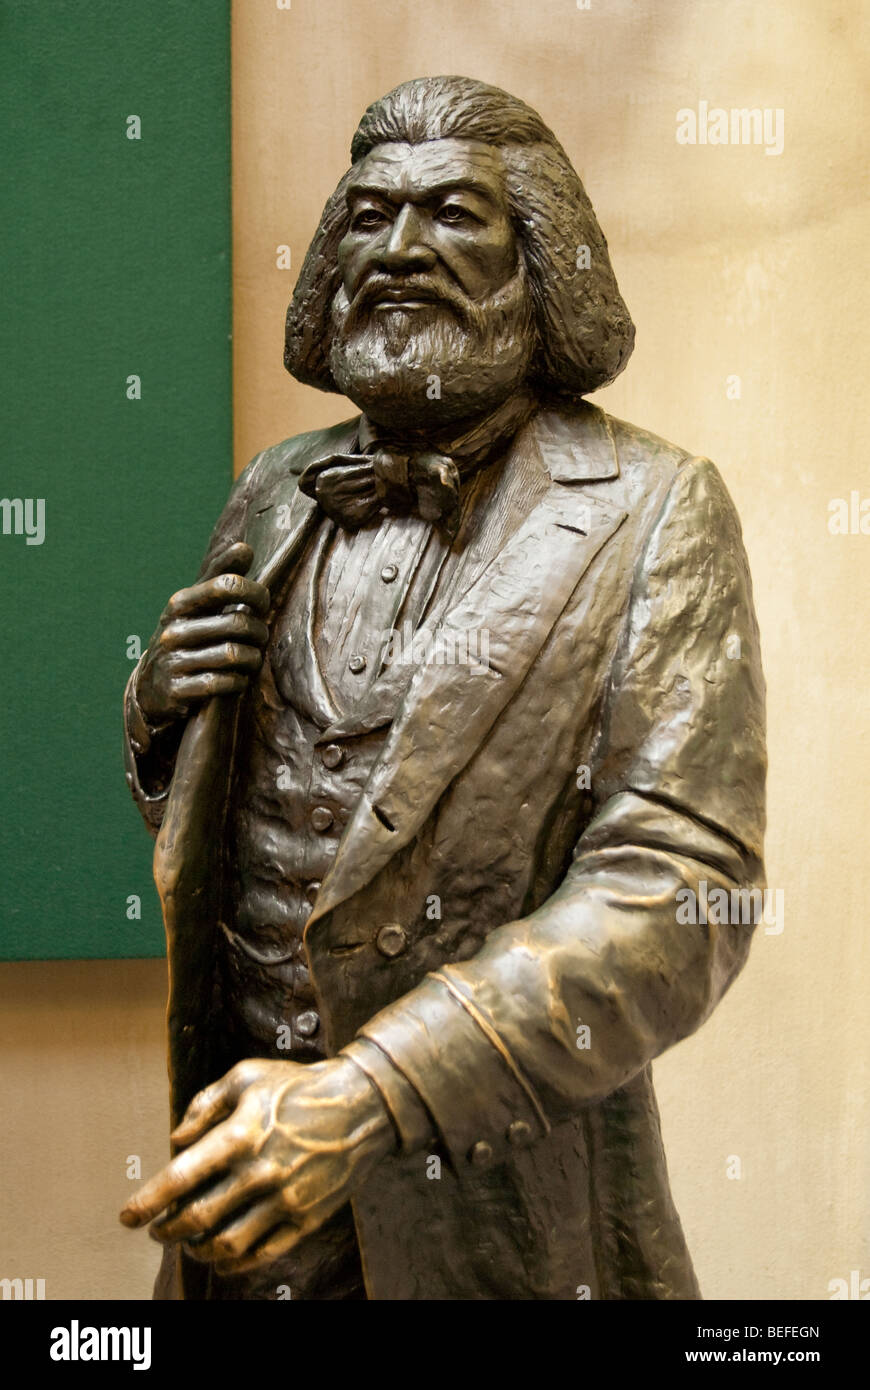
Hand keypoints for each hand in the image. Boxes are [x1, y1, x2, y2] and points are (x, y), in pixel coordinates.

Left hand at [119, 1056, 394, 1273]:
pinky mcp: (307, 1219)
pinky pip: (263, 1255)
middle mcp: (260, 1172)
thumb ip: (204, 1104)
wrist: (362, 1105)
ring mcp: (285, 1200)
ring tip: (189, 1243)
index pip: (180, 1178)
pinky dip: (235, 1264)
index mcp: (240, 1134)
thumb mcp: (247, 1076)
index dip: (147, 1202)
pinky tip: (223, 1257)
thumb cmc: (300, 1086)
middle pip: (197, 1218)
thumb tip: (175, 1141)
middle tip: (157, 1229)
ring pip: (227, 1244)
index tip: (127, 1216)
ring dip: (198, 1249)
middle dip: (167, 1230)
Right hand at [135, 542, 270, 725]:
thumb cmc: (186, 636)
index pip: (226, 584)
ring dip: (253, 659)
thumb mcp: (196, 606)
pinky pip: (223, 683)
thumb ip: (220, 576)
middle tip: (262, 636)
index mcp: (179, 603)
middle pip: (237, 623)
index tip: (263, 602)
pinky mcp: (177, 690)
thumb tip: (245, 547)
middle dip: (259, 631)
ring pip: (233, 655)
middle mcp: (172, 630)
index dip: (255, 592)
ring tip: (254, 659)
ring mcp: (173, 660)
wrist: (152, 688)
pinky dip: (239, 682)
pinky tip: (239, 679)